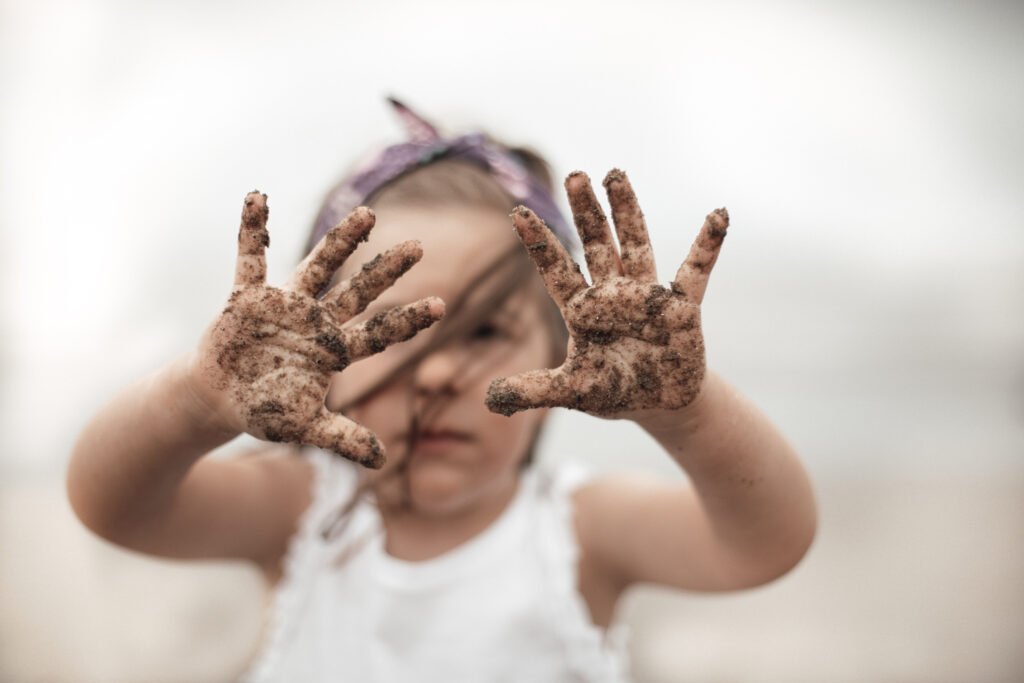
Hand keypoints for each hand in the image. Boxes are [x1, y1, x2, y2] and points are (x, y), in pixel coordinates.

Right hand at [190, 191, 443, 466]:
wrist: (218, 399)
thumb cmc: (266, 410)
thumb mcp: (305, 427)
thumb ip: (343, 439)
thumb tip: (383, 462)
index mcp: (334, 350)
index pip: (380, 333)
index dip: (408, 320)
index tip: (443, 305)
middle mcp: (316, 321)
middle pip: (359, 291)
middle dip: (386, 270)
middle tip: (418, 246)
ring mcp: (284, 306)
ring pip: (318, 266)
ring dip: (341, 241)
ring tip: (368, 213)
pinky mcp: (247, 298)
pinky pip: (250, 258)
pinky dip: (252, 230)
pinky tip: (257, 198)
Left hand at [485, 170, 726, 416]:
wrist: (661, 406)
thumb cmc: (615, 391)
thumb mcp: (571, 392)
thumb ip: (533, 390)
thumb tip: (490, 399)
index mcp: (583, 311)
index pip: (556, 270)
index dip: (539, 243)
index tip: (518, 213)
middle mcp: (613, 296)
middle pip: (596, 245)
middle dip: (587, 212)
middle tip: (576, 176)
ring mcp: (648, 298)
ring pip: (636, 246)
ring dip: (628, 212)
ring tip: (616, 176)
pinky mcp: (682, 309)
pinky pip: (696, 272)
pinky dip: (707, 246)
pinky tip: (717, 216)